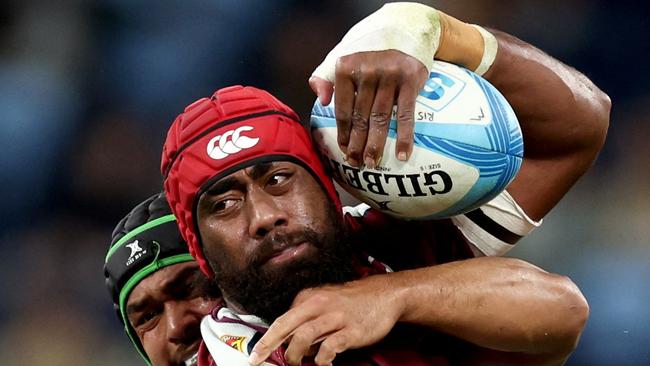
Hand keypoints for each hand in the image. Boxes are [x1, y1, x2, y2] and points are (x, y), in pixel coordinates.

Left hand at [248, 276, 404, 365]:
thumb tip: (288, 340)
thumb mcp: (324, 302)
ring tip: (296, 363)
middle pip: (285, 324)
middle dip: (267, 344)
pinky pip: (330, 347)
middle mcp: (319, 305)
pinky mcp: (351, 330)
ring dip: (294, 354)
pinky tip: (322, 363)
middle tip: (256, 359)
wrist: (384, 294)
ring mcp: (335, 317)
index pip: (282, 319)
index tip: (257, 353)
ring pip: (303, 336)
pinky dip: (322, 359)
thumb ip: (306, 318)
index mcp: (309, 298)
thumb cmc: (352, 302)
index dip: (267, 338)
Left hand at [310, 50, 427, 167]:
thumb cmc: (368, 49)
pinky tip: (402, 154)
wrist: (405, 27)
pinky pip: (406, 114)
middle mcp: (366, 71)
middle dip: (357, 144)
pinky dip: (405, 137)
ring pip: (380, 118)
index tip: (344, 150)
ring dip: (376, 144)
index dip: (343, 132)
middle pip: (360, 117)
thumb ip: (324, 76)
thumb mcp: (341, 56)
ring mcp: (389, 75)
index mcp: (346, 68)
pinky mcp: (410, 79)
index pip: (342, 108)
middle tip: (356, 163)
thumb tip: (321, 100)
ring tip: (372, 162)